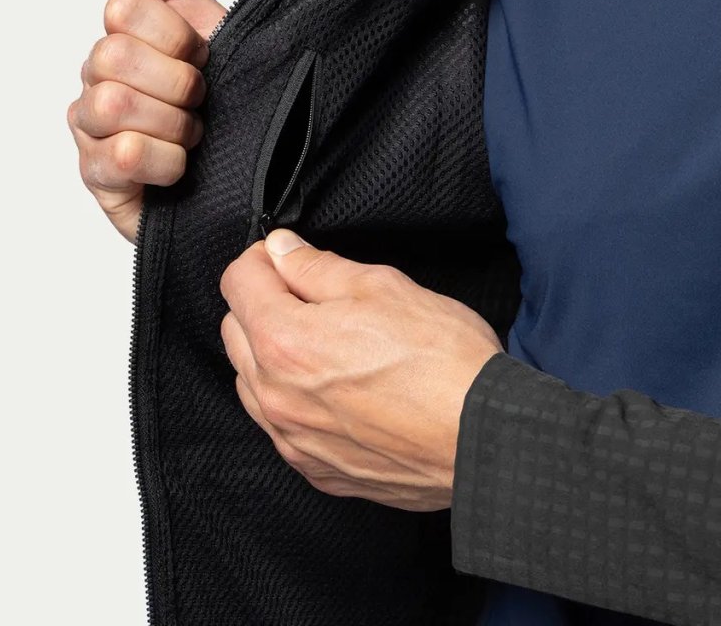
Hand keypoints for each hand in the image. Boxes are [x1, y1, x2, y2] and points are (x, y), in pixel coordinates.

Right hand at [68, 0, 226, 241]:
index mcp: (127, 41)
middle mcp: (98, 79)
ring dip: (172, 126)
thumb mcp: (218, 41)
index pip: (126, 7)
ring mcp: (92, 129)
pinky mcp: (98, 177)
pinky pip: (122, 155)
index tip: (203, 60)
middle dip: (176, 84)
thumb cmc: (230, 115)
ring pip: (114, 104)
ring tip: (193, 140)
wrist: (252, 185)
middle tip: (200, 105)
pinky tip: (179, 172)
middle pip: (114, 55)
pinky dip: (166, 164)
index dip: (176, 36)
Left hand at [219, 229, 502, 510]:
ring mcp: (293, 439)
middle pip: (234, 330)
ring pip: (252, 382)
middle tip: (311, 296)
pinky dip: (295, 401)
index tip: (287, 257)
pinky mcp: (316, 470)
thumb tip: (282, 251)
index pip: (237, 281)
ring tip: (327, 346)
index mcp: (285, 340)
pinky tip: (336, 390)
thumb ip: (316, 266)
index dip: (262, 258)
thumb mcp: (381, 287)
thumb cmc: (444, 363)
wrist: (485, 439)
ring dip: (272, 355)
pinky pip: (281, 426)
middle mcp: (275, 396)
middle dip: (262, 304)